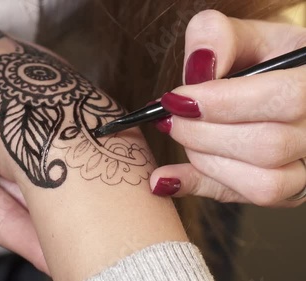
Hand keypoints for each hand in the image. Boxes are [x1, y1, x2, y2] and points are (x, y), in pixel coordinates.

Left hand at [150, 10, 305, 206]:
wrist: (282, 87)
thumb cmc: (267, 61)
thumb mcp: (252, 37)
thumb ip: (222, 38)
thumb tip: (197, 66)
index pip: (282, 100)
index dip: (221, 103)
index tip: (177, 98)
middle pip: (266, 147)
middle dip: (202, 133)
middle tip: (171, 116)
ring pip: (261, 184)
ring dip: (203, 160)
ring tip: (182, 134)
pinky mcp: (285, 192)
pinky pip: (242, 201)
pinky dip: (197, 188)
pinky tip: (165, 178)